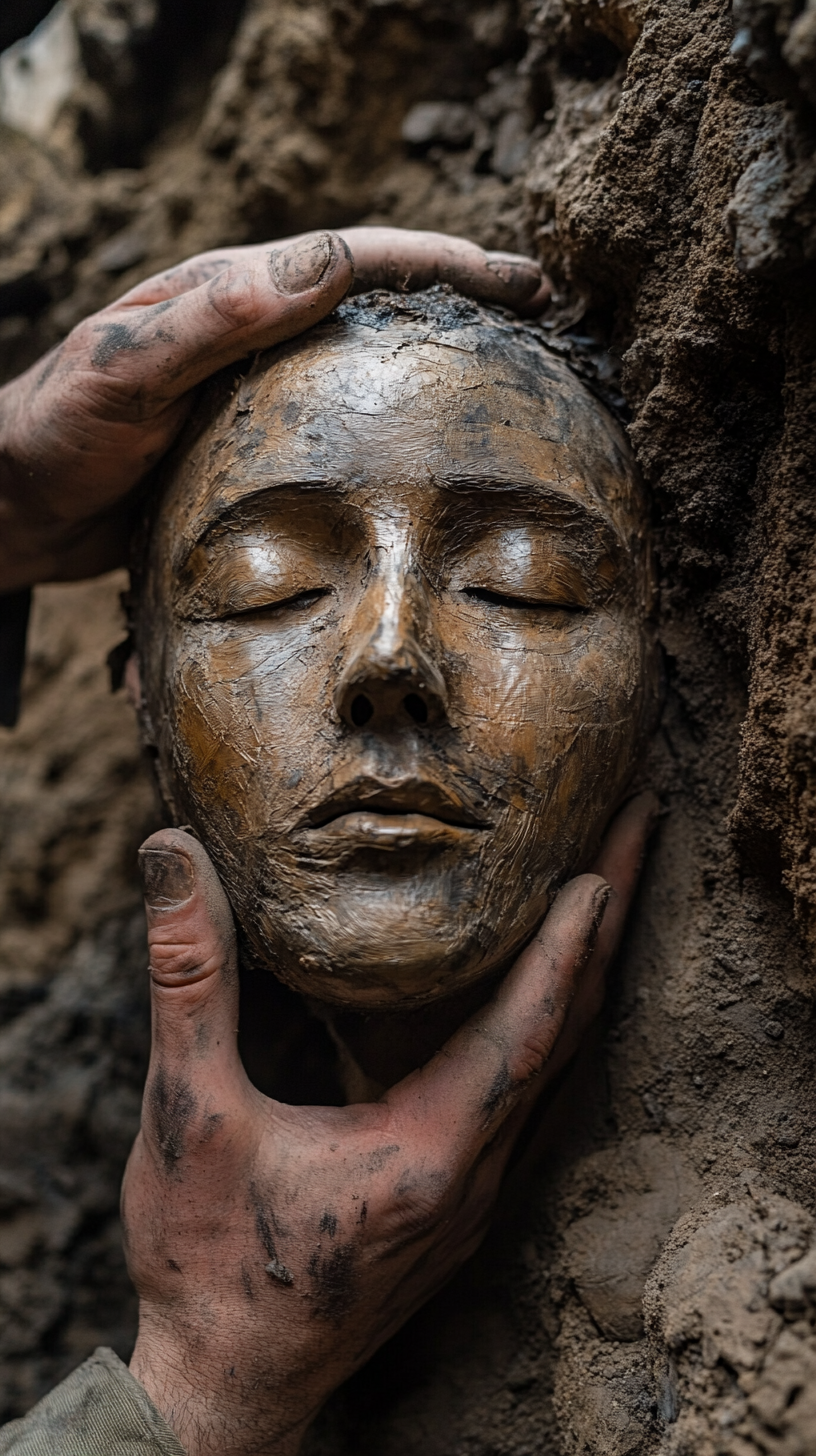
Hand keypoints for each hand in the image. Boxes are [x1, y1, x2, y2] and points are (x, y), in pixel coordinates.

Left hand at [0, 228, 546, 591]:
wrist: (14, 503)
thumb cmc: (57, 433)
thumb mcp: (129, 371)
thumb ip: (217, 320)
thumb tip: (328, 262)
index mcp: (229, 292)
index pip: (354, 260)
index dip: (443, 262)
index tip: (517, 278)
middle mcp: (251, 327)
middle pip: (374, 297)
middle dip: (460, 297)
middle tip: (541, 312)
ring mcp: (254, 382)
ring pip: (363, 357)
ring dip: (435, 354)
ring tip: (507, 370)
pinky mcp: (252, 436)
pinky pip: (340, 417)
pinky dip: (394, 417)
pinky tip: (426, 444)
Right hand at [122, 793, 655, 1455]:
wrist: (226, 1388)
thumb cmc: (207, 1267)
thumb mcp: (187, 1115)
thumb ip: (188, 981)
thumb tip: (173, 858)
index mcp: (426, 1154)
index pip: (525, 1030)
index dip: (568, 940)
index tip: (602, 859)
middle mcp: (474, 1177)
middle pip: (567, 1035)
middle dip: (607, 928)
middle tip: (637, 830)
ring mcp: (475, 1197)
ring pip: (558, 1068)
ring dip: (587, 974)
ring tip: (610, 890)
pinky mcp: (457, 1205)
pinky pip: (531, 1099)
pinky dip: (552, 1026)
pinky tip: (545, 996)